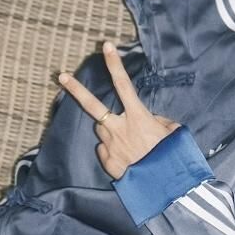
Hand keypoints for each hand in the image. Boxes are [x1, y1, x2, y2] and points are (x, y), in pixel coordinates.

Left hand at [57, 41, 179, 180]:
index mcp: (138, 117)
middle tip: (61, 76)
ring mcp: (110, 145)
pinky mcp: (107, 161)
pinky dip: (113, 150)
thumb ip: (160, 122)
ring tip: (130, 143)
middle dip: (76, 89)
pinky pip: (105, 149)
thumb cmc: (172, 158)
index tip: (106, 46)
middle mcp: (119, 128)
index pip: (123, 85)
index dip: (115, 64)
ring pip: (103, 129)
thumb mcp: (174, 134)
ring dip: (111, 130)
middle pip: (93, 105)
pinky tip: (128, 158)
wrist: (165, 188)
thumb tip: (151, 121)